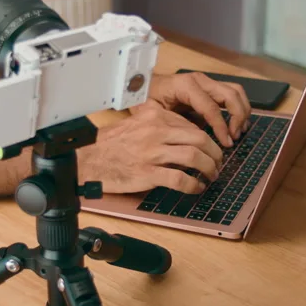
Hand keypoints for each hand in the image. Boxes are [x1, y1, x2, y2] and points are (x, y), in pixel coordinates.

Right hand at [78, 102, 223, 194]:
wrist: (88, 160)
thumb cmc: (110, 145)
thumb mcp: (135, 123)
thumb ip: (158, 124)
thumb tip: (185, 136)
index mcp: (155, 116)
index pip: (192, 125)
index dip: (208, 139)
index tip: (212, 150)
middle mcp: (156, 131)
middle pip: (199, 139)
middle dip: (215, 154)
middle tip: (218, 164)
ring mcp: (152, 153)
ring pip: (195, 157)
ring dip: (209, 169)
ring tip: (211, 177)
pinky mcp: (148, 173)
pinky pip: (181, 179)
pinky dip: (194, 185)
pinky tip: (196, 188)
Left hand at [145, 71, 250, 147]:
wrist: (141, 86)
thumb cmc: (145, 100)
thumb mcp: (152, 113)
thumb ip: (173, 124)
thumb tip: (194, 140)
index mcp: (185, 85)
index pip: (211, 107)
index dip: (221, 126)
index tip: (226, 144)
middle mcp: (200, 79)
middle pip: (230, 95)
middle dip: (237, 117)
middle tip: (233, 138)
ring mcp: (206, 81)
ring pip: (236, 91)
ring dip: (242, 112)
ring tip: (237, 132)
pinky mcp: (209, 86)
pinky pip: (232, 93)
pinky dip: (239, 108)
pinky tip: (235, 125)